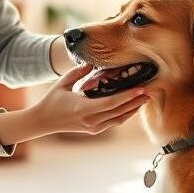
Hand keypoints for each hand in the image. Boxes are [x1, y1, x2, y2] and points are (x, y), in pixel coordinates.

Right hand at [34, 64, 148, 134]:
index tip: (140, 89)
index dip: (127, 96)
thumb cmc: (53, 100)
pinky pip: (114, 122)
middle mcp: (90, 121)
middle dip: (135, 102)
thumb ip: (79, 71)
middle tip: (149, 91)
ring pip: (119, 119)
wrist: (44, 121)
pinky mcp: (94, 130)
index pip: (111, 103)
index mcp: (83, 109)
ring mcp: (93, 127)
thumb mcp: (63, 82)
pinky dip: (124, 114)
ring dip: (133, 109)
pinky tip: (132, 106)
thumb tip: (92, 62)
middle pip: (119, 112)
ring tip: (145, 98)